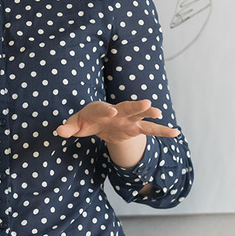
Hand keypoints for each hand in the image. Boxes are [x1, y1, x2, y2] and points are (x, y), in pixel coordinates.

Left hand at [58, 100, 179, 170]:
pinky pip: (150, 130)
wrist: (98, 122)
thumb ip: (68, 127)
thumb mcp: (74, 124)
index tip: (111, 111)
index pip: (102, 108)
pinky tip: (175, 132)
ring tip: (159, 113)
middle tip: (146, 103)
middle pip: (126, 107)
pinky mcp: (135, 128)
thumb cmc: (84, 121)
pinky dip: (162, 131)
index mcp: (99, 108)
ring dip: (149, 114)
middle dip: (135, 106)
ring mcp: (128, 120)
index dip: (105, 109)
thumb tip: (59, 131)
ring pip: (140, 116)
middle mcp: (116, 111)